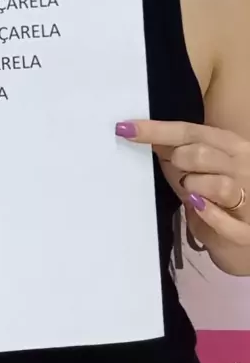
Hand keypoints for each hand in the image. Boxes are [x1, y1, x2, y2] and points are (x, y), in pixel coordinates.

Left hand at [116, 120, 249, 258]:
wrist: (246, 233)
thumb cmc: (219, 199)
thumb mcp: (199, 171)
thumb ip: (178, 154)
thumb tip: (141, 135)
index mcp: (229, 144)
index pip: (188, 131)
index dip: (155, 130)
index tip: (126, 129)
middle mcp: (243, 164)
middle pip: (200, 154)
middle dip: (180, 163)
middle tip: (182, 176)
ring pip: (216, 184)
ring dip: (194, 190)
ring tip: (194, 195)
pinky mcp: (247, 230)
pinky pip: (222, 220)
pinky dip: (209, 216)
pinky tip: (201, 210)